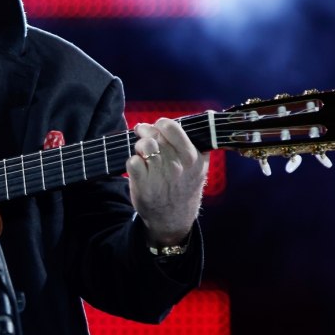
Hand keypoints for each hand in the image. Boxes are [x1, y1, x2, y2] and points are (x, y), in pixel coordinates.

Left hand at [126, 118, 208, 246]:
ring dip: (139, 145)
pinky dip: (132, 161)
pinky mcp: (142, 185)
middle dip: (146, 131)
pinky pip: (132, 161)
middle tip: (144, 134)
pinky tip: (138, 166)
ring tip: (142, 150)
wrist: (173, 218)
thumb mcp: (200, 167)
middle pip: (154, 135)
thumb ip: (198, 144)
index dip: (161, 124)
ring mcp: (159, 175)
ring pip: (143, 145)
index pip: (172, 128)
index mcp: (192, 158)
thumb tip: (202, 116)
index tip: (158, 127)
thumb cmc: (185, 187)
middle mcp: (176, 166)